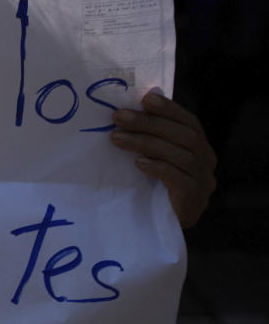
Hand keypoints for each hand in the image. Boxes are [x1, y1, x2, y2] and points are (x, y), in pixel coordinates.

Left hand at [111, 92, 216, 227]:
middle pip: (185, 136)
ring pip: (181, 155)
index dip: (170, 109)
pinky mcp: (194, 200)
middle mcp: (207, 162)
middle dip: (149, 123)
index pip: (190, 122)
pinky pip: (180, 180)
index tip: (145, 98)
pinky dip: (159, 167)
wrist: (157, 224)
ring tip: (117, 138)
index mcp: (200, 147)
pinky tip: (138, 163)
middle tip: (119, 117)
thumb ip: (152, 134)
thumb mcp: (154, 155)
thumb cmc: (153, 184)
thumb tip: (133, 106)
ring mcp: (204, 182)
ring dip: (145, 142)